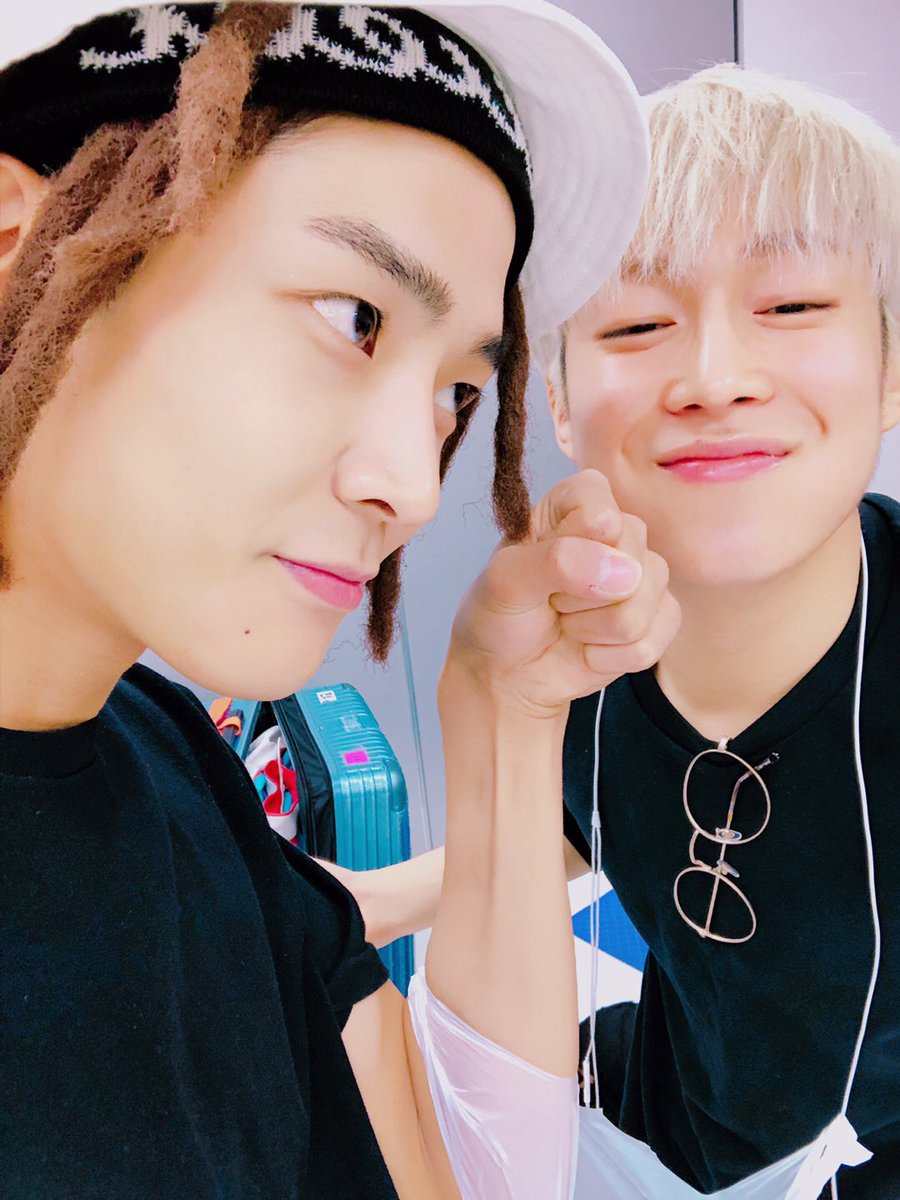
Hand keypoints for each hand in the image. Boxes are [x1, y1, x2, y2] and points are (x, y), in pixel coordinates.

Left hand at [445, 470, 679, 717]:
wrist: (505, 675)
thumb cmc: (499, 617)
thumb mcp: (506, 581)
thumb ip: (556, 562)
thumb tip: (623, 571)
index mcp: (574, 505)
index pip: (600, 504)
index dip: (576, 542)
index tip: (543, 562)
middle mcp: (616, 534)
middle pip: (632, 554)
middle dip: (582, 594)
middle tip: (552, 600)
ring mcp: (641, 578)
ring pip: (644, 600)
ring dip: (593, 629)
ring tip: (568, 624)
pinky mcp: (655, 620)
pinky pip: (652, 641)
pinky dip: (610, 657)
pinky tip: (588, 650)